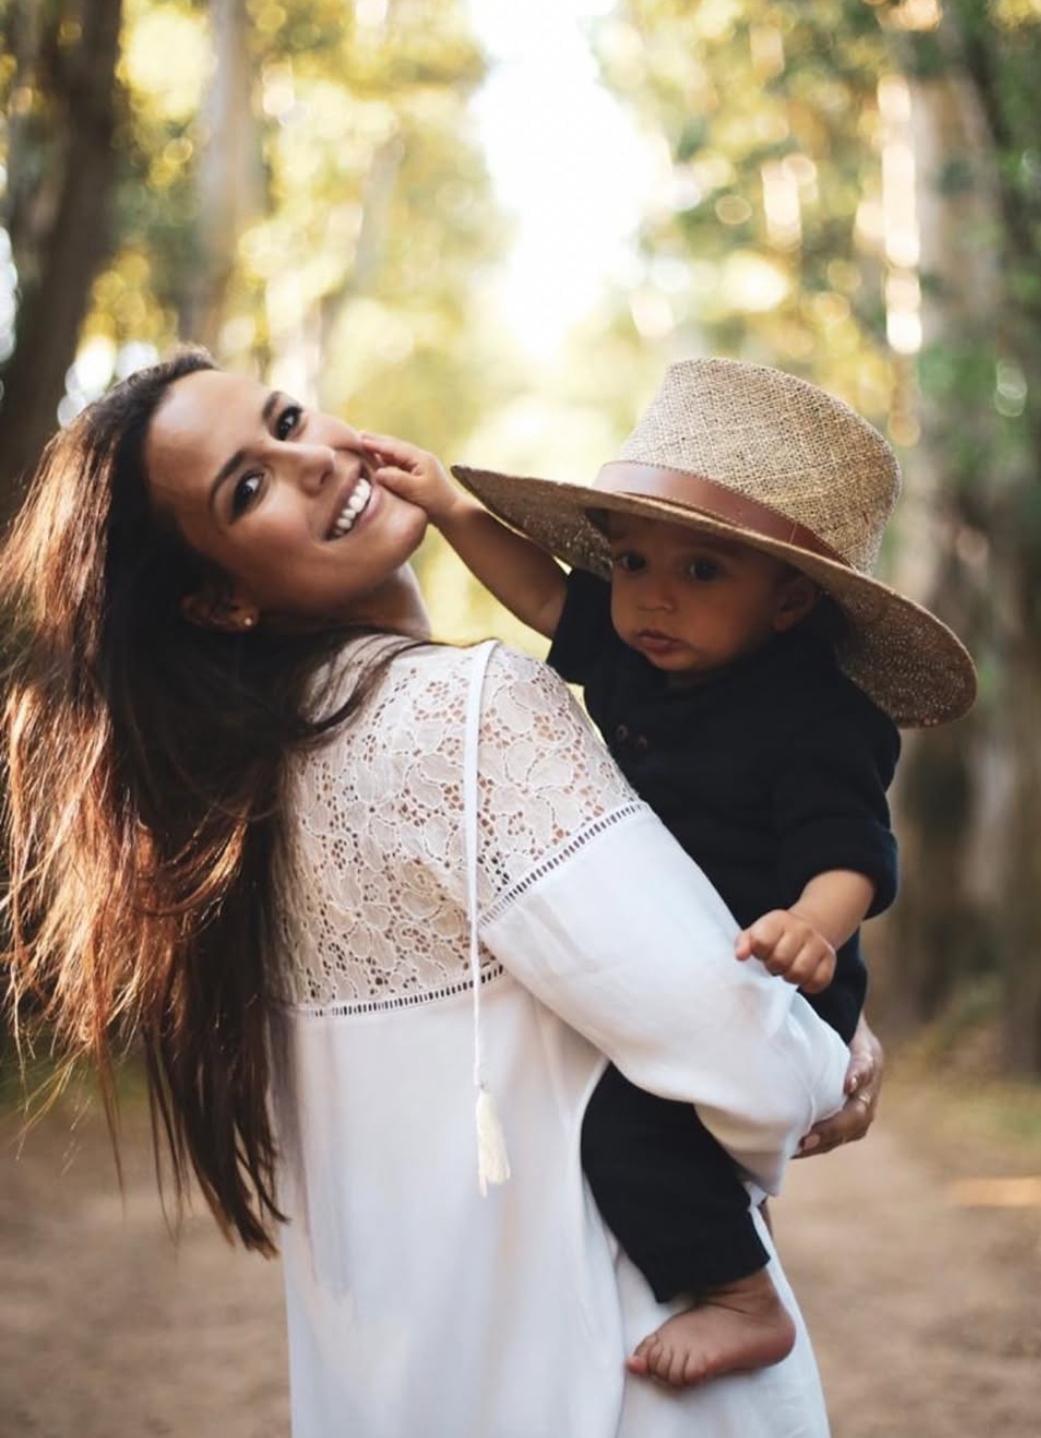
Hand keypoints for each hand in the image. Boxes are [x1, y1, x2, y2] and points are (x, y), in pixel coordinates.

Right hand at [358, 431, 463, 526]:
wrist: (452, 513)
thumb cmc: (436, 503)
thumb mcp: (417, 491)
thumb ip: (398, 480)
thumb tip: (379, 472)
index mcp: (420, 458)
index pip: (394, 448)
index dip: (376, 443)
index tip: (360, 439)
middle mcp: (419, 459)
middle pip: (394, 446)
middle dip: (376, 441)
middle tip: (357, 435)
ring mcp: (417, 466)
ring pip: (394, 454)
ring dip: (379, 449)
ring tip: (362, 444)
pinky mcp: (415, 475)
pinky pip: (396, 463)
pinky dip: (384, 459)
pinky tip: (375, 460)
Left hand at [735, 908, 836, 993]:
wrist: (808, 927)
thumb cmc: (776, 935)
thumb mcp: (757, 932)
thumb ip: (744, 942)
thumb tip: (741, 955)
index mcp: (779, 920)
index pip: (762, 941)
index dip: (759, 952)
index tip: (761, 952)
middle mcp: (801, 929)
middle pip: (781, 960)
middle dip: (773, 966)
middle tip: (774, 963)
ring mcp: (818, 944)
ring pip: (800, 973)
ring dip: (790, 977)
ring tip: (787, 969)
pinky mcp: (830, 959)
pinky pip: (817, 982)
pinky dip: (807, 984)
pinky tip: (803, 975)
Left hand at [795, 1015, 882, 1157]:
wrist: (841, 1023)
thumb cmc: (832, 1015)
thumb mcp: (833, 1010)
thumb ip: (825, 1010)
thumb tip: (797, 994)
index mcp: (868, 1054)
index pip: (867, 1066)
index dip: (858, 1074)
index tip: (847, 1084)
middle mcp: (869, 1081)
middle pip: (860, 1111)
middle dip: (835, 1126)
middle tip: (808, 1135)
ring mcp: (863, 1100)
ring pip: (852, 1128)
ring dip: (826, 1139)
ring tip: (800, 1146)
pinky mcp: (850, 1112)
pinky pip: (841, 1134)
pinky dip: (821, 1141)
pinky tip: (796, 1148)